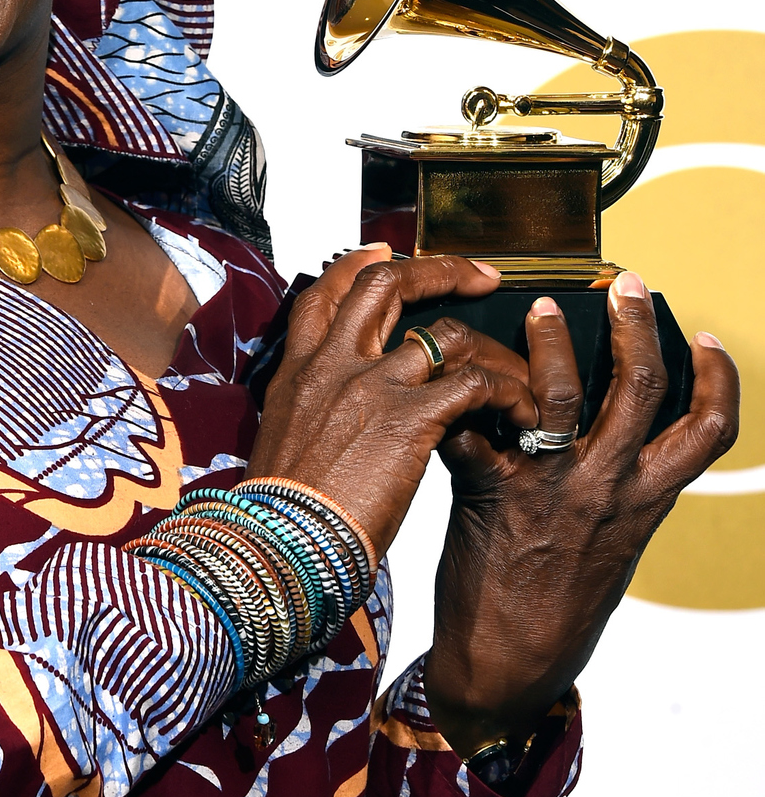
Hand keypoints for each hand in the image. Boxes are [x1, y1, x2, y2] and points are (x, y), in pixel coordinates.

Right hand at [246, 246, 538, 552]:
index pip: (327, 292)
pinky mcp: (409, 419)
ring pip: (446, 332)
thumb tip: (327, 411)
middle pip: (387, 282)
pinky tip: (518, 413)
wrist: (279, 543)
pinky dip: (506, 392)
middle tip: (478, 277)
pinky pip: (473, 383)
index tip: (386, 254)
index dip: (360, 263)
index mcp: (300, 370)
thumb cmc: (281, 512)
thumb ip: (311, 409)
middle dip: (440, 270)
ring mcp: (372, 386)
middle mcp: (334, 364)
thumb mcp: (282, 440)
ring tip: (517, 372)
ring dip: (492, 349)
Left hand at [424, 273, 740, 756]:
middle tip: (628, 283)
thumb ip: (612, 488)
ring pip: (563, 394)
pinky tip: (452, 369)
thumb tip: (601, 434)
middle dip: (638, 327)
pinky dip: (464, 394)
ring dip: (554, 342)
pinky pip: (478, 425)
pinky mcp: (492, 493)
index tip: (704, 335)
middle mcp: (608, 488)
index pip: (707, 430)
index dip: (718, 379)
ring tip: (540, 306)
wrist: (506, 670)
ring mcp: (552, 488)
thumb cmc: (554, 607)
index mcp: (646, 500)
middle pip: (642, 389)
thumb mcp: (608, 545)